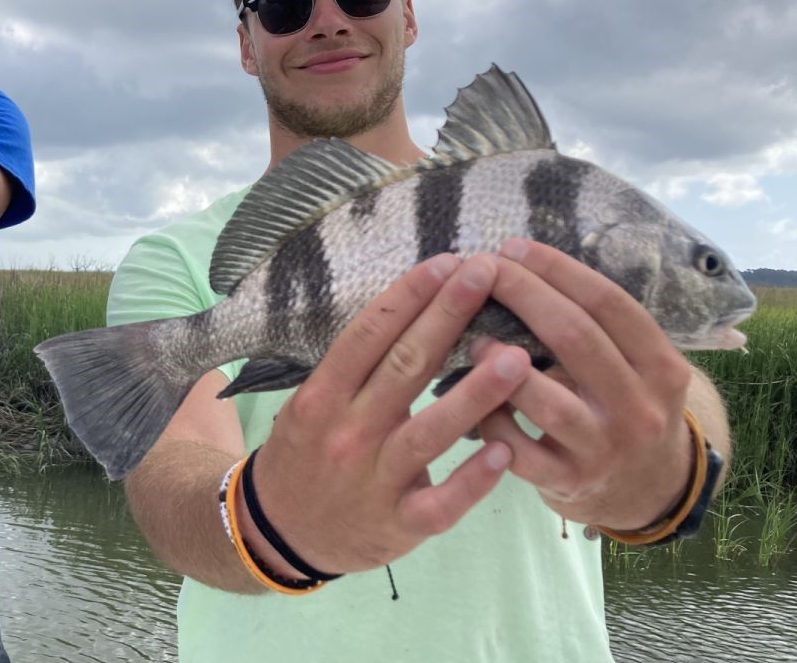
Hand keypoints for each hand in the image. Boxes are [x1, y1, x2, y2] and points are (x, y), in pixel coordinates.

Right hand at [242, 254, 529, 576]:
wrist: (279, 533)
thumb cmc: (305, 454)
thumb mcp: (311, 403)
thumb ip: (355, 369)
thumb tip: (411, 310)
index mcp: (322, 396)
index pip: (367, 336)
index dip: (407, 297)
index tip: (445, 262)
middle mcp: (346, 432)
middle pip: (402, 368)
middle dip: (446, 318)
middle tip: (485, 275)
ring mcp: (373, 480)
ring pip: (428, 433)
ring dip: (474, 395)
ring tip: (516, 358)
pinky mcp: (398, 525)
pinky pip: (441, 502)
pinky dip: (471, 478)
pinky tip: (504, 451)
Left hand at [474, 238, 694, 529]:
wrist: (647, 491)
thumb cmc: (624, 406)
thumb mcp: (638, 367)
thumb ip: (598, 327)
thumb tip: (525, 264)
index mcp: (661, 367)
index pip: (609, 304)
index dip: (557, 270)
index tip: (513, 247)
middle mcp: (640, 407)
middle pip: (575, 337)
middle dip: (522, 295)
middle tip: (481, 270)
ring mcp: (604, 449)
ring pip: (546, 400)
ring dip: (500, 363)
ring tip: (474, 338)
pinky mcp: (568, 482)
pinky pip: (517, 449)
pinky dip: (490, 420)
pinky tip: (471, 397)